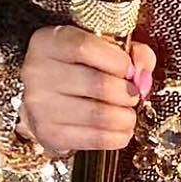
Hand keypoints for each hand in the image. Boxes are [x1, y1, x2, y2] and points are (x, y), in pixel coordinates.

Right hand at [18, 24, 156, 155]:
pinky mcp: (49, 134)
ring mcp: (41, 106)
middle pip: (97, 84)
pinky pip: (95, 139)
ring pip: (99, 115)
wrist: (47, 95)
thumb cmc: (78, 65)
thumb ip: (131, 51)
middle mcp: (38, 73)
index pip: (85, 48)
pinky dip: (118, 136)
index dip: (117, 60)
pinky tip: (121, 128)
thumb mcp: (102, 45)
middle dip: (127, 92)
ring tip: (128, 112)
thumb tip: (143, 74)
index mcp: (48, 42)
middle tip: (133, 93)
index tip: (130, 69)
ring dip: (125, 116)